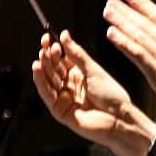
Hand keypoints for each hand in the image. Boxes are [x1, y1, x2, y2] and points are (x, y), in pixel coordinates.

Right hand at [34, 30, 155, 155]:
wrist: (118, 119)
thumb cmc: (112, 96)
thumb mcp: (93, 70)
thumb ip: (76, 54)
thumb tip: (65, 36)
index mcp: (79, 75)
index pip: (61, 59)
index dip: (54, 50)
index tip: (49, 39)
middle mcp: (70, 85)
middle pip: (53, 69)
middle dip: (48, 57)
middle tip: (45, 47)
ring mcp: (64, 98)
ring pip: (48, 81)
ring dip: (42, 68)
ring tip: (40, 58)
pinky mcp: (59, 110)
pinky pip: (46, 94)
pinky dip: (40, 82)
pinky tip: (37, 71)